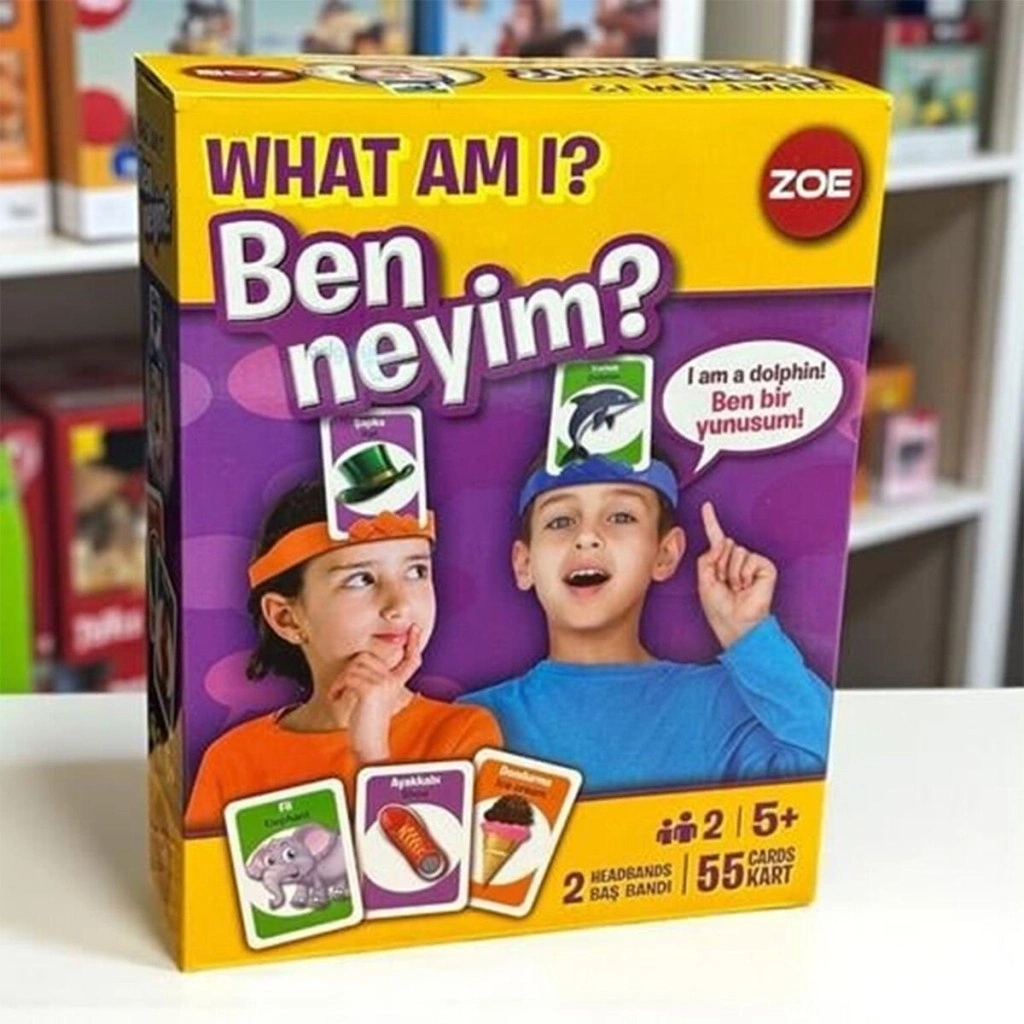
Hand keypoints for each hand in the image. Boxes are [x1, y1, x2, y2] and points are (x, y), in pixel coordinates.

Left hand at [329, 625, 421, 763]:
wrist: (369, 745)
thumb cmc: (367, 725)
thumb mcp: (374, 698)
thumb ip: (374, 681)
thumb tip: (361, 663)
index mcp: (397, 683)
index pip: (410, 660)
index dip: (414, 644)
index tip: (415, 629)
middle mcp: (393, 681)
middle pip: (366, 656)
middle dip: (349, 670)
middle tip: (343, 687)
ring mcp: (384, 684)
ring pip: (354, 666)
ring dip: (341, 680)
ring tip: (340, 693)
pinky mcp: (371, 689)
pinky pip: (348, 677)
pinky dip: (337, 687)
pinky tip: (337, 698)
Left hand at [696, 502, 776, 649]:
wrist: (736, 623)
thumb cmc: (720, 607)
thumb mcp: (704, 580)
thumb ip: (707, 557)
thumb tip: (722, 542)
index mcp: (721, 562)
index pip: (716, 538)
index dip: (711, 521)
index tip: (706, 505)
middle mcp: (737, 560)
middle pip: (724, 544)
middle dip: (720, 564)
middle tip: (725, 584)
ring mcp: (752, 562)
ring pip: (736, 551)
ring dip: (731, 572)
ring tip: (737, 588)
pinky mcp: (765, 567)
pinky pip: (749, 559)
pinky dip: (744, 574)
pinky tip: (747, 586)